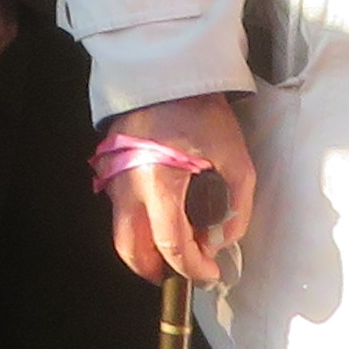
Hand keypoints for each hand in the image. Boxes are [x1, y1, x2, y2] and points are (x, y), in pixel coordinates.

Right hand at [98, 91, 254, 289]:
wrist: (164, 72)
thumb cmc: (201, 112)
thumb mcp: (235, 155)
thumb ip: (238, 204)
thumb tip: (224, 239)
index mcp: (159, 184)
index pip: (171, 246)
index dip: (193, 268)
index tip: (211, 273)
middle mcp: (128, 188)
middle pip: (131, 251)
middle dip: (156, 272)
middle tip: (181, 276)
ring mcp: (114, 180)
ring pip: (121, 233)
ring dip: (145, 250)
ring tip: (173, 252)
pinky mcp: (110, 170)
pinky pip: (120, 211)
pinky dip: (138, 227)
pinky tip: (161, 221)